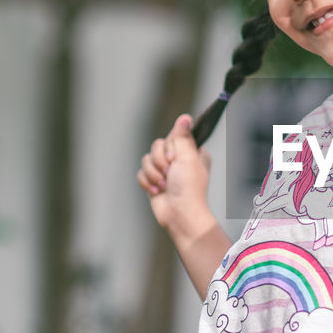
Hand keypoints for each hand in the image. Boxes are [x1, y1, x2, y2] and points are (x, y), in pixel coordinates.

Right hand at [137, 113, 211, 235]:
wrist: (179, 214)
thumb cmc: (189, 188)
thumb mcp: (188, 158)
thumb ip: (183, 137)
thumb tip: (185, 117)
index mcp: (191, 151)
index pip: (173, 136)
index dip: (170, 146)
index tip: (175, 158)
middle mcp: (179, 159)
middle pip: (156, 146)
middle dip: (160, 161)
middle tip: (169, 172)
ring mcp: (166, 171)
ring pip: (146, 159)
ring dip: (154, 174)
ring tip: (164, 185)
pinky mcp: (154, 181)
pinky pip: (141, 173)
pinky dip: (148, 183)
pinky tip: (158, 191)